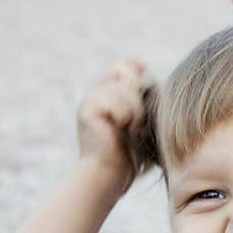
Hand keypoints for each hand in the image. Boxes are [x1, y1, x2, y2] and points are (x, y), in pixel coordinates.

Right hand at [76, 55, 154, 191]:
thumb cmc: (132, 152)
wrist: (111, 174)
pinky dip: (127, 117)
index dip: (140, 79)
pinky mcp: (88, 108)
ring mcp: (90, 98)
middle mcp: (97, 90)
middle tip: (138, 120)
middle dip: (140, 95)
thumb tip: (139, 59)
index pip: (127, 64)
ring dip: (136, 111)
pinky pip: (118, 101)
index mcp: (108, 90)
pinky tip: (122, 130)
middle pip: (127, 70)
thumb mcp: (144, 118)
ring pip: (126, 87)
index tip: (144, 103)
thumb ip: (145, 91)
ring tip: (131, 129)